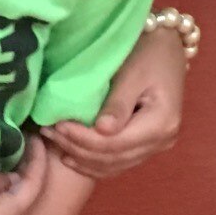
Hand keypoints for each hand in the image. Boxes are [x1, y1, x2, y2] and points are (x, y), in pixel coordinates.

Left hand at [44, 26, 185, 179]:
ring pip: (113, 166)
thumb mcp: (132, 74)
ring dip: (82, 159)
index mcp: (160, 124)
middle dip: (77, 149)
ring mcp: (155, 147)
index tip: (57, 125)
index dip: (82, 139)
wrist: (166, 48)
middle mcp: (161, 142)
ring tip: (55, 143)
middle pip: (113, 158)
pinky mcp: (147, 146)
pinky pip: (118, 164)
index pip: (114, 143)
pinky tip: (72, 158)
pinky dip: (93, 164)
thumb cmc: (149, 54)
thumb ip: (118, 104)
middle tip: (48, 132)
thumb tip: (101, 130)